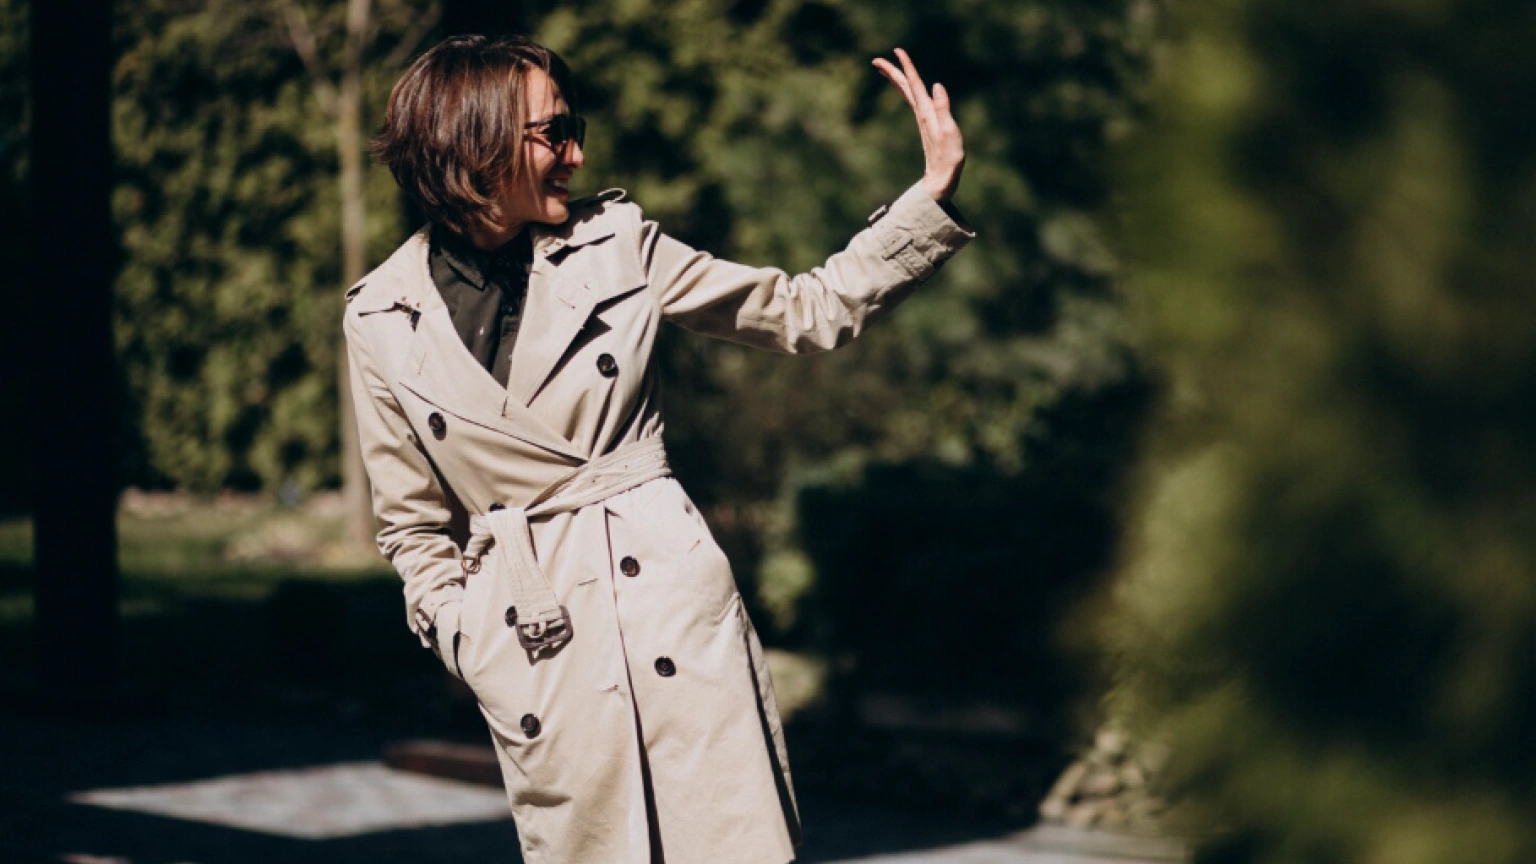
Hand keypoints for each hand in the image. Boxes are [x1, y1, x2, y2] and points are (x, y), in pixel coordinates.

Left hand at [871, 48, 965, 203]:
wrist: (941, 179)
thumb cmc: (949, 158)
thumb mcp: (950, 132)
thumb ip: (944, 108)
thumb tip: (936, 85)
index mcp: (927, 112)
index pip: (915, 84)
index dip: (907, 67)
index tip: (897, 51)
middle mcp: (922, 114)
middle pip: (904, 88)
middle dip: (891, 72)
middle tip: (876, 60)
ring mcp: (922, 119)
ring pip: (906, 94)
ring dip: (896, 80)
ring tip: (885, 69)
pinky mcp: (926, 125)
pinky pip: (913, 101)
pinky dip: (907, 90)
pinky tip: (908, 89)